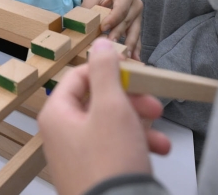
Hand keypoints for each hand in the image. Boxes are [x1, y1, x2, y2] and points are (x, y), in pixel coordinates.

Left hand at [38, 39, 170, 194]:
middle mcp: (61, 134)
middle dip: (131, 101)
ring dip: (140, 125)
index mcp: (57, 113)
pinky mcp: (93, 172)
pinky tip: (157, 150)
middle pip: (98, 101)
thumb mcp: (111, 106)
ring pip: (111, 125)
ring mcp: (76, 156)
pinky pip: (115, 149)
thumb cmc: (110, 164)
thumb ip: (105, 71)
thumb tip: (100, 45)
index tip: (134, 74)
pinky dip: (136, 145)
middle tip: (153, 104)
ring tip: (160, 135)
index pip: (80, 76)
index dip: (109, 70)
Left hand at [82, 0, 142, 58]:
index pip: (120, 10)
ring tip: (124, 57)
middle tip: (110, 46)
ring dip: (129, 45)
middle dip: (118, 35)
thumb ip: (89, 10)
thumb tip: (82, 25)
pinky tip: (134, 59)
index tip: (103, 29)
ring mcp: (138, 16)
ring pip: (134, 32)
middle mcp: (135, 4)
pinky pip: (137, 37)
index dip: (112, 20)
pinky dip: (135, 48)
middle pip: (127, 22)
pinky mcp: (137, 25)